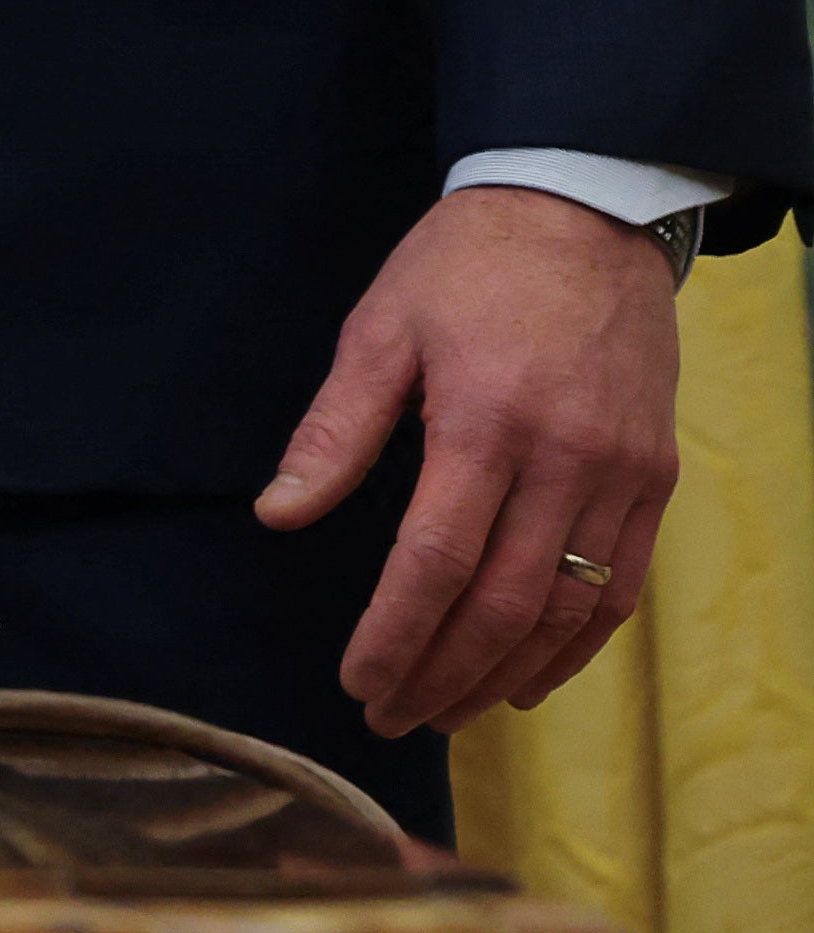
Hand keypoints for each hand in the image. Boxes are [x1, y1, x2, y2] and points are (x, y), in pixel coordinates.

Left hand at [260, 184, 682, 733]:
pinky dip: (578, 643)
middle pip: (502, 604)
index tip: (357, 681)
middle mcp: (563, 462)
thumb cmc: (463, 268)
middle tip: (393, 717)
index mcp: (483, 424)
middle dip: (443, 674)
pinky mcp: (654, 479)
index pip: (434, 562)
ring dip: (507, 674)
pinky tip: (531, 673)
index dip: (395, 635)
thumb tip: (278, 514)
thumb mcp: (379, 330)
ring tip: (451, 711)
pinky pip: (621, 585)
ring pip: (568, 609)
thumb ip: (334, 431)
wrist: (582, 216)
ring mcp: (620, 476)